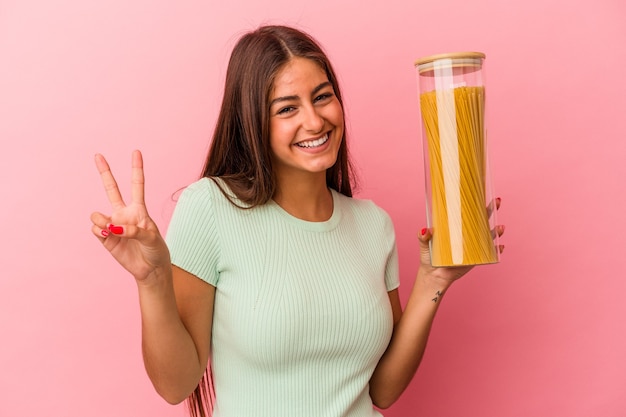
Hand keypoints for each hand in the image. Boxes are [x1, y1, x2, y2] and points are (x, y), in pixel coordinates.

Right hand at [90, 150, 169, 281]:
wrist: (150, 269)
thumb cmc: (156, 250)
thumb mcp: (152, 238)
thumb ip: (134, 230)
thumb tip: (113, 227)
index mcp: (139, 209)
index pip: (137, 185)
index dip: (136, 168)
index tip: (136, 152)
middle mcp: (124, 214)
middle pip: (112, 189)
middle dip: (104, 172)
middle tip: (98, 155)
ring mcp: (113, 225)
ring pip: (98, 214)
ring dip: (101, 219)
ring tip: (110, 229)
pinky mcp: (106, 238)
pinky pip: (96, 229)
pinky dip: (100, 231)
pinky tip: (108, 235)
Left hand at [417, 198, 504, 286]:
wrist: (434, 276)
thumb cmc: (429, 258)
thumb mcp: (424, 244)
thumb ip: (423, 237)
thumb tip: (425, 229)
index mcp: (456, 228)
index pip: (468, 212)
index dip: (476, 203)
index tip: (483, 192)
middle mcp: (467, 235)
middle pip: (482, 220)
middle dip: (491, 210)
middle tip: (496, 202)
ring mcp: (473, 246)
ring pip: (489, 235)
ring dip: (497, 231)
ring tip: (500, 228)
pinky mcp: (476, 258)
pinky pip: (491, 253)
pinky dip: (497, 250)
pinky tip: (500, 247)